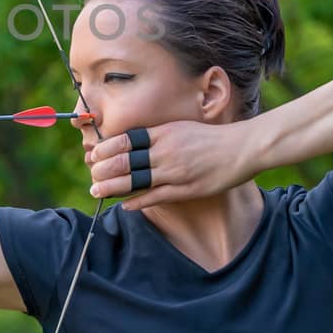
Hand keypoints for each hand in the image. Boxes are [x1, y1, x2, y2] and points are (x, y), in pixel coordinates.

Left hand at [86, 119, 256, 210]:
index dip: (105, 149)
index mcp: (163, 133)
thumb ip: (157, 134)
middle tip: (92, 176)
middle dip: (103, 170)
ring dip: (113, 187)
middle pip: (125, 161)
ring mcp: (175, 172)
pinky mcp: (186, 189)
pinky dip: (137, 201)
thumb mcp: (180, 127)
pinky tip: (124, 205)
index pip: (125, 140)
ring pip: (136, 181)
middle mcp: (165, 151)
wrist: (241, 147)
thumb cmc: (210, 137)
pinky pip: (156, 197)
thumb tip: (133, 141)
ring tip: (97, 191)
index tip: (93, 155)